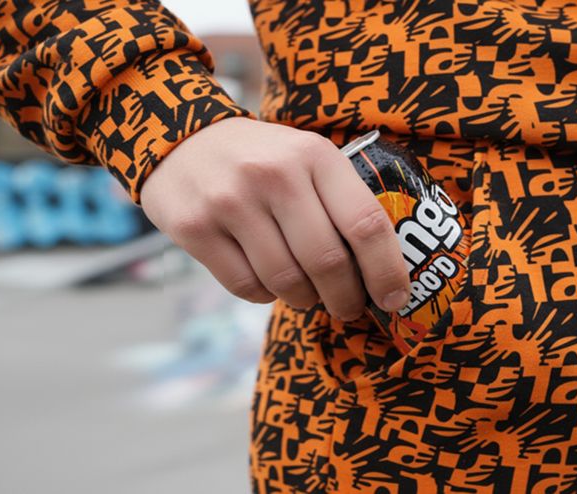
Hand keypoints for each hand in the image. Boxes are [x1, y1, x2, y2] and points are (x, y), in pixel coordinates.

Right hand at [139, 117, 410, 320]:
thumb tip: (381, 273)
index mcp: (314, 155)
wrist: (181, 141)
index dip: (386, 270)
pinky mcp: (195, 228)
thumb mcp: (305, 158)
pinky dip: (265, 295)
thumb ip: (340, 200)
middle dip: (345, 298)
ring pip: (285, 280)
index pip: (365, 223)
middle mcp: (274, 174)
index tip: (394, 298)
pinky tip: (267, 281)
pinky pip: (245, 286)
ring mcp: (230, 201)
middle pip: (327, 261)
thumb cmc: (262, 160)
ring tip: (306, 294)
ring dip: (304, 299)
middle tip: (348, 308)